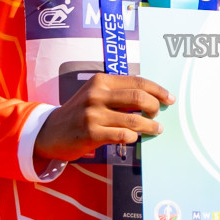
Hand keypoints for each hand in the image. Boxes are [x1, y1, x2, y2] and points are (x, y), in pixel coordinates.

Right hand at [33, 73, 174, 162]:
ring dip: (150, 126)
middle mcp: (97, 94)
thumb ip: (119, 93)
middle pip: (139, 97)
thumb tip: (152, 98)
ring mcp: (93, 114)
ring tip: (155, 129)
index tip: (169, 98)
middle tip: (158, 115)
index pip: (138, 81)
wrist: (49, 131)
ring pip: (134, 119)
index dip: (158, 90)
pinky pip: (123, 135)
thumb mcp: (95, 94)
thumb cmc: (79, 112)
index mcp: (101, 81)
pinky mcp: (91, 133)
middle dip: (155, 107)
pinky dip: (133, 138)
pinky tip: (133, 138)